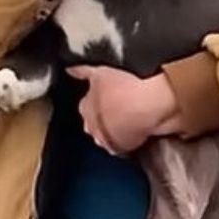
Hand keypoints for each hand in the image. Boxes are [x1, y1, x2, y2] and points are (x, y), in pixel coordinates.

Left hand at [66, 65, 182, 153]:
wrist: (147, 108)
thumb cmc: (125, 90)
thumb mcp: (101, 72)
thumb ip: (83, 72)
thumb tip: (71, 70)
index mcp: (86, 108)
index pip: (85, 105)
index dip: (96, 98)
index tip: (106, 94)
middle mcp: (92, 127)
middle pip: (93, 122)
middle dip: (102, 115)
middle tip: (117, 104)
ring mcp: (106, 140)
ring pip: (105, 135)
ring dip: (112, 127)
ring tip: (127, 116)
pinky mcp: (121, 148)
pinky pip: (120, 144)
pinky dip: (125, 137)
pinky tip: (133, 127)